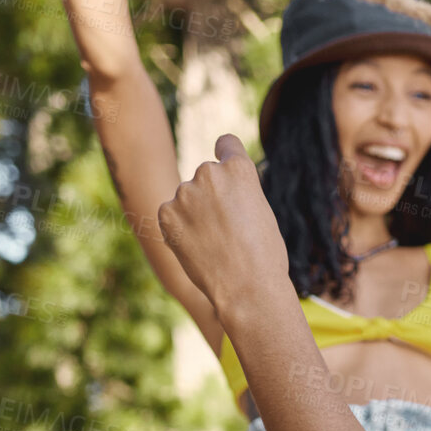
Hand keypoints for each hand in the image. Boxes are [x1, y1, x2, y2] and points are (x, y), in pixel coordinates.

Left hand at [157, 134, 290, 320]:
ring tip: (215, 243)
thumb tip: (221, 194)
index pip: (226, 143)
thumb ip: (239, 194)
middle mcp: (208, 173)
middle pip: (207, 177)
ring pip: (188, 198)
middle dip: (212, 195)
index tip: (222, 160)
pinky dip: (181, 229)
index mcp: (238, 169)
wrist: (247, 287)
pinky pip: (172, 216)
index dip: (226, 152)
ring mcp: (183, 193)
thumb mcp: (261, 212)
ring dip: (195, 214)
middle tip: (227, 227)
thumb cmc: (265, 256)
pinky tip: (198, 248)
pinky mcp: (165, 213)